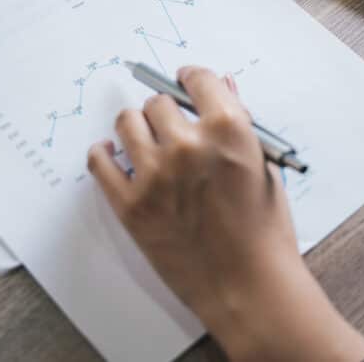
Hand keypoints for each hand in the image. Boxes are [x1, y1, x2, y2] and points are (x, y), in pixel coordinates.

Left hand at [87, 67, 363, 361]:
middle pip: (159, 103)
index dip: (192, 78)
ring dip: (137, 127)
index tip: (186, 81)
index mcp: (228, 130)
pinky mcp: (130, 205)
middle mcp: (187, 145)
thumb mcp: (263, 167)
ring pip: (127, 124)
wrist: (248, 286)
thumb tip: (225, 87)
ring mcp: (155, 175)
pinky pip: (99, 163)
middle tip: (172, 126)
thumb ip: (240, 123)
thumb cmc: (264, 231)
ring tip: (144, 139)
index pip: (198, 79)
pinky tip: (111, 154)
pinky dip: (103, 154)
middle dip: (167, 111)